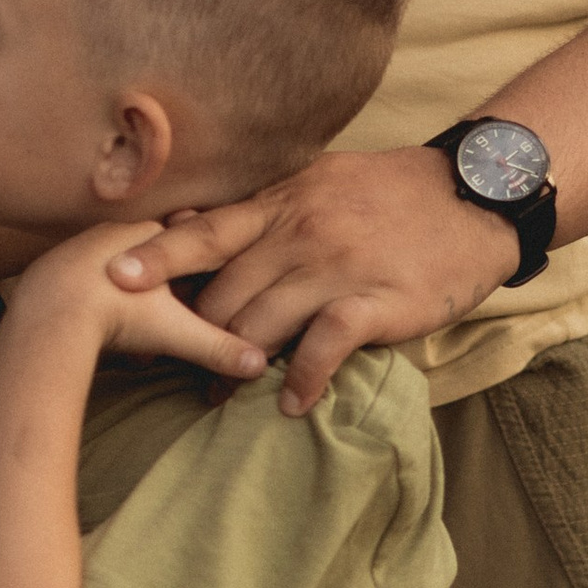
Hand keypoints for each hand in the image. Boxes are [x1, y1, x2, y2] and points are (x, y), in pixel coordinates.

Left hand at [9, 220, 269, 380]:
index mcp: (149, 234)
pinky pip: (81, 279)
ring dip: (125, 296)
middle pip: (150, 255)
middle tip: (164, 319)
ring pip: (114, 267)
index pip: (187, 243)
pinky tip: (96, 326)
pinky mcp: (50, 266)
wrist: (48, 313)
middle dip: (160, 288)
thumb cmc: (117, 314)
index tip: (202, 296)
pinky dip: (94, 300)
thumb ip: (219, 345)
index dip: (200, 271)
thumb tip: (260, 364)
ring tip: (131, 330)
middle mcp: (113, 230)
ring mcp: (78, 245)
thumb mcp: (175, 331)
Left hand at [105, 145, 518, 412]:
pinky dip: (302, 379)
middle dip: (194, 333)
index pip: (206, 229)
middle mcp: (301, 230)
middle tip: (173, 366)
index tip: (114, 276)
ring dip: (235, 366)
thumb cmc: (390, 193)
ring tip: (217, 394)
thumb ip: (270, 210)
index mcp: (282, 200)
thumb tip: (207, 228)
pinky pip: (325, 344)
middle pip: (225, 290)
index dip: (159, 255)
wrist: (472, 197)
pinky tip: (290, 404)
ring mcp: (338, 265)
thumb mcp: (320, 183)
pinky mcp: (377, 300)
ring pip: (263, 321)